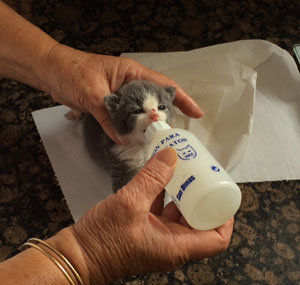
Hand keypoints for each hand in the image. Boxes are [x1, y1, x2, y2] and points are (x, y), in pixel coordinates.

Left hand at [41, 44, 202, 142]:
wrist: (52, 71)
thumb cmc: (72, 72)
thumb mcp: (92, 93)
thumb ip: (109, 116)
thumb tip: (123, 139)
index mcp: (132, 73)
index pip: (163, 85)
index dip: (182, 99)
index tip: (197, 113)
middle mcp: (131, 84)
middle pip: (155, 101)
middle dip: (165, 117)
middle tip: (174, 136)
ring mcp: (122, 95)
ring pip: (141, 112)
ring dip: (148, 125)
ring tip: (159, 141)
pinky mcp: (112, 105)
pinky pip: (127, 118)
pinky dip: (132, 128)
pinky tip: (136, 139)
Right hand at [60, 148, 232, 283]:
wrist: (77, 255)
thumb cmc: (103, 238)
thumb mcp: (130, 203)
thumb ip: (152, 178)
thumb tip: (171, 155)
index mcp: (176, 246)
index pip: (217, 239)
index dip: (225, 218)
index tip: (221, 193)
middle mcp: (172, 244)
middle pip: (201, 223)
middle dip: (203, 199)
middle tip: (202, 176)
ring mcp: (158, 238)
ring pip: (180, 215)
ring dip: (183, 195)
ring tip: (184, 172)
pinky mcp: (146, 230)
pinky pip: (162, 211)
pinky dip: (165, 195)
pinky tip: (160, 178)